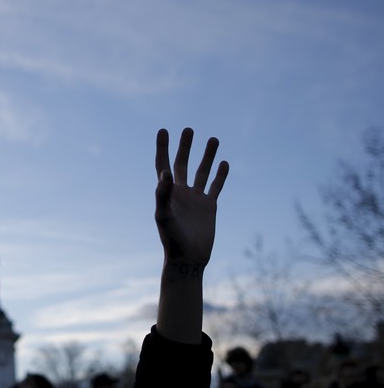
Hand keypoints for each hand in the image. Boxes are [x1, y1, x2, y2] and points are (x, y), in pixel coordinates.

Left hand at [154, 128, 228, 266]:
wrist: (188, 258)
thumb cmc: (172, 239)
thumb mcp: (164, 216)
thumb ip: (163, 194)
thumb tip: (166, 173)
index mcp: (167, 192)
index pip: (163, 165)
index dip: (162, 148)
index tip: (163, 130)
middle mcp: (181, 193)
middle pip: (183, 164)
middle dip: (185, 147)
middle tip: (189, 129)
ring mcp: (196, 199)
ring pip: (202, 171)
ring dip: (207, 156)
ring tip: (213, 138)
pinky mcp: (210, 207)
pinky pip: (215, 186)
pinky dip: (220, 175)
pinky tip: (224, 163)